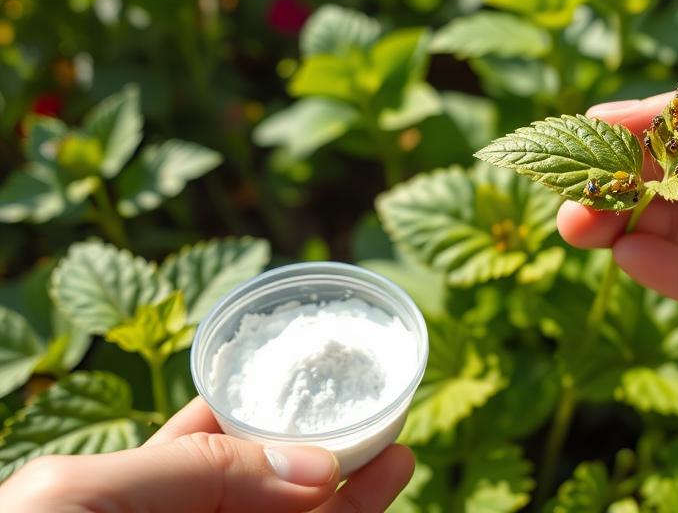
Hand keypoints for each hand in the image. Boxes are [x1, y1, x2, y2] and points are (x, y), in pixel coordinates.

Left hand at [0, 397, 414, 512]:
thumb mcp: (80, 494)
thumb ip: (193, 467)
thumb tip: (309, 464)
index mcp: (130, 486)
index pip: (212, 431)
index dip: (268, 402)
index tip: (321, 376)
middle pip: (270, 476)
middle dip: (327, 444)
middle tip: (382, 412)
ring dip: (352, 490)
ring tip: (399, 451)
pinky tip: (372, 499)